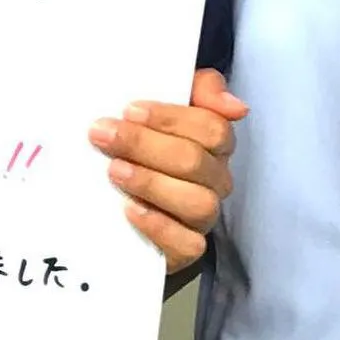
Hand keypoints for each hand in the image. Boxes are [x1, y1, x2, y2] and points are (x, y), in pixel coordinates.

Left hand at [90, 68, 247, 274]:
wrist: (117, 206)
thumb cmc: (145, 145)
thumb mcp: (165, 106)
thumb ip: (201, 88)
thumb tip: (236, 106)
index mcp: (215, 143)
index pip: (212, 127)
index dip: (170, 118)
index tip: (128, 110)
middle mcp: (215, 180)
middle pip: (195, 161)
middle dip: (145, 144)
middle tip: (103, 134)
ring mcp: (203, 217)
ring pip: (197, 203)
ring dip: (151, 183)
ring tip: (114, 170)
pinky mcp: (186, 250)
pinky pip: (188, 245)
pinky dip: (158, 226)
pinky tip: (129, 209)